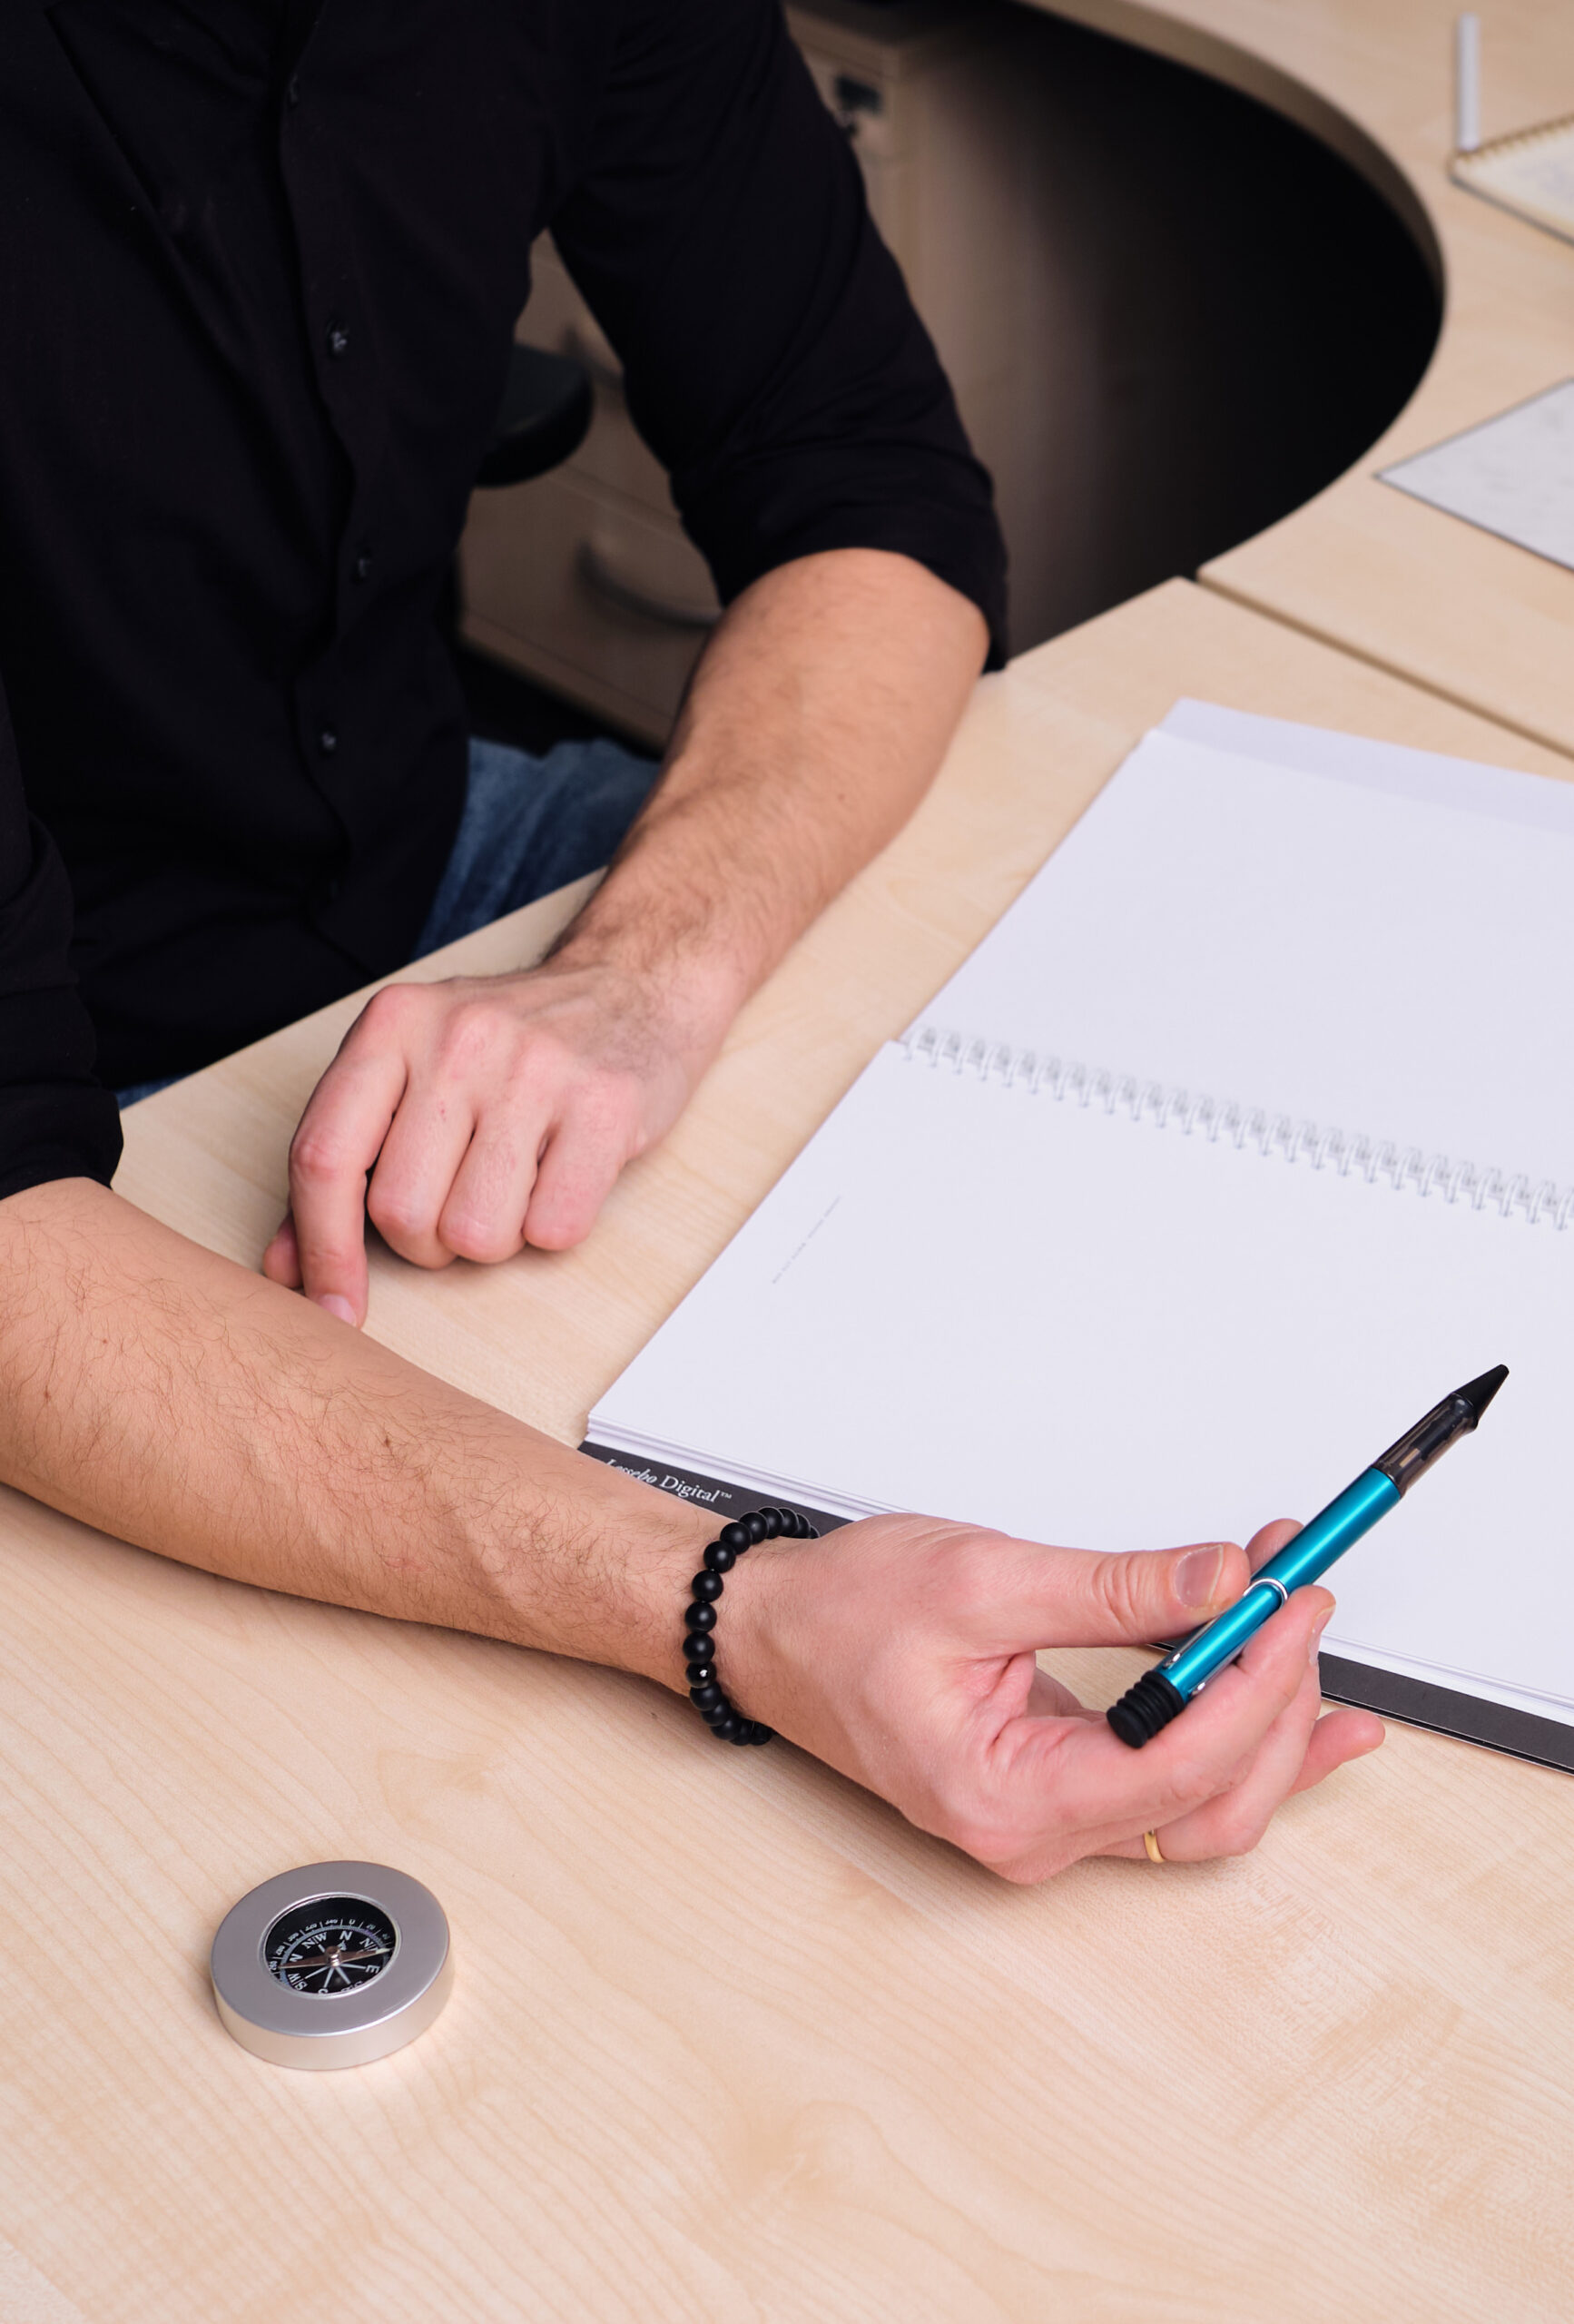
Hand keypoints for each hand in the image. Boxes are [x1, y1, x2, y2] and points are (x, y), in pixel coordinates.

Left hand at [262, 958, 716, 1324]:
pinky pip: (554, 1229)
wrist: (633, 987)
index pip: (325, 1156)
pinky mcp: (606, 1104)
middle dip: (427, 1243)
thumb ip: (343, 1161)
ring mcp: (536, 1067)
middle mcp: (458, 1036)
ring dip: (493, 1241)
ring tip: (513, 1187)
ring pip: (477, 1235)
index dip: (320, 1249)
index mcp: (392, 1024)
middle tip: (457, 1206)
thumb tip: (284, 1267)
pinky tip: (561, 1177)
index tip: (331, 1308)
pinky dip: (553, 1229)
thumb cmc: (509, 1049)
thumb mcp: (410, 1072)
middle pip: (401, 1213)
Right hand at [724, 1514, 1382, 1881]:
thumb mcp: (982, 1580)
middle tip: (1302, 1602)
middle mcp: (1032, 1836)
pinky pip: (1171, 1788)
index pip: (1178, 1763)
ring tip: (1309, 1641)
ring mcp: (1047, 1824)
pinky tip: (1281, 1699)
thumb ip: (1114, 1588)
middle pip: (1210, 1804)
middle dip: (1276, 1701)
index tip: (1289, 1601)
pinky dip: (1233, 1735)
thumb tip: (1225, 1582)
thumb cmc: (840, 1617)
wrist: (769, 1634)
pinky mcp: (1057, 1792)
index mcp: (1006, 1799)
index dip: (1254, 1680)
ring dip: (1270, 1725)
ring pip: (1204, 1808)